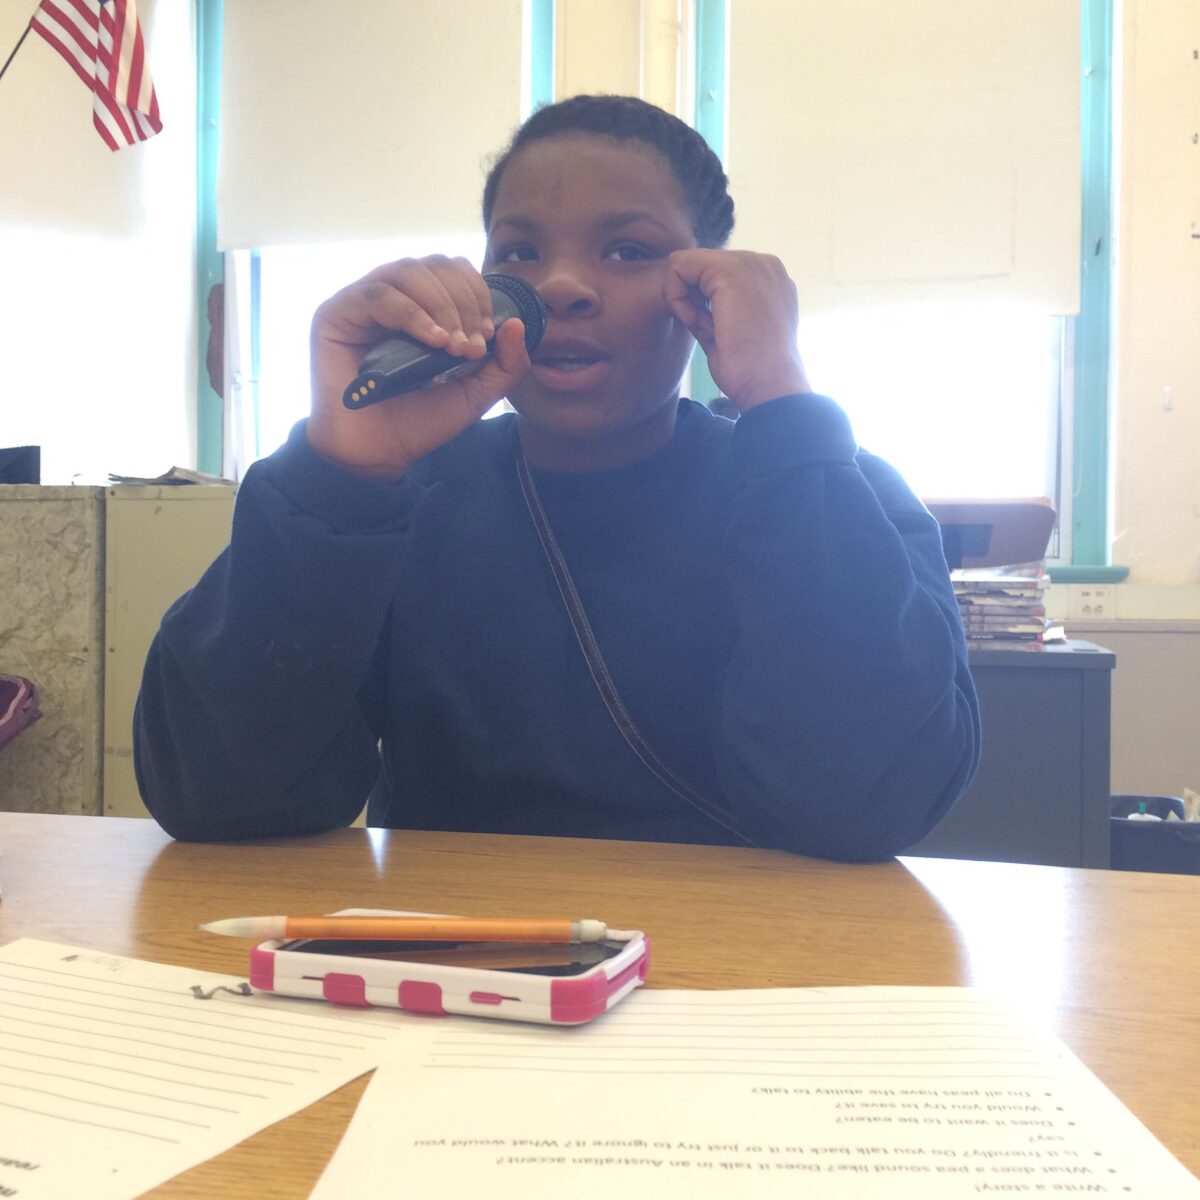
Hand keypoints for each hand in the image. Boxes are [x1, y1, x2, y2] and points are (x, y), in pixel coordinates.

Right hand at [307, 256, 530, 479]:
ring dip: (442, 305)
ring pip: (409, 271)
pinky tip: (433, 341)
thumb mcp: (476, 393)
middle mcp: (392, 296)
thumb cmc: (421, 420)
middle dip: (464, 302)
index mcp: (422, 306)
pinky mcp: (337, 313)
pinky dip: (413, 314)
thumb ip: (505, 363)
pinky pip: (380, 295)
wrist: (380, 453)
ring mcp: (362, 301)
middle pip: (435, 264)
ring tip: (452, 346)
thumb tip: (517, 323)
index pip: (454, 271)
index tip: (487, 335)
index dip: (477, 293)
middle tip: (470, 345)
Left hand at [664, 249, 810, 412]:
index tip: (717, 332)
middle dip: (693, 301)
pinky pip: (678, 267)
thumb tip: (689, 301)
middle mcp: (763, 264)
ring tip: (710, 330)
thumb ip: (716, 310)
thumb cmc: (754, 371)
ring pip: (686, 264)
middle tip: (712, 334)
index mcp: (769, 280)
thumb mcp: (735, 332)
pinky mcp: (729, 269)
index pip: (715, 277)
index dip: (703, 305)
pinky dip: (676, 297)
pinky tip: (697, 323)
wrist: (770, 385)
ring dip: (685, 300)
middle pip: (700, 268)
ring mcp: (750, 262)